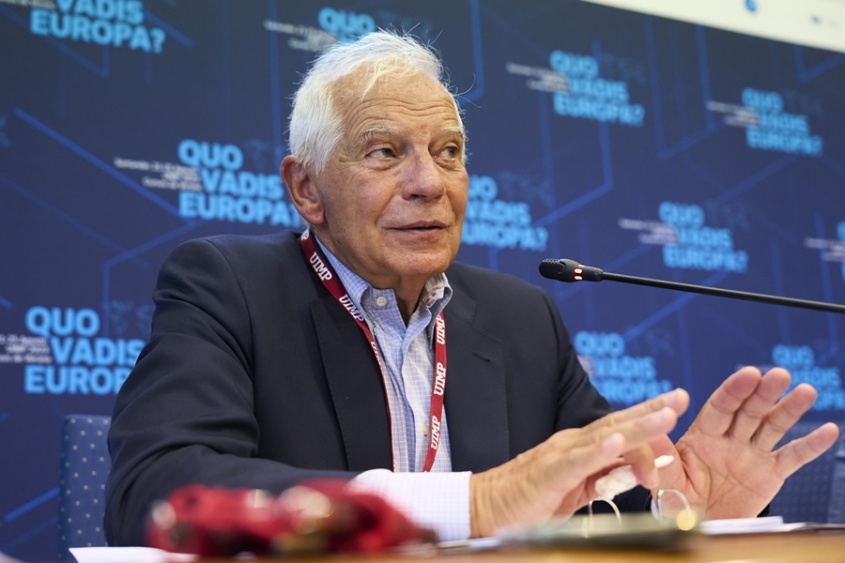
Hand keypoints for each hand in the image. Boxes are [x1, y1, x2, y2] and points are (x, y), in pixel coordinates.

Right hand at [469, 388, 689, 536]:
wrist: (484, 507)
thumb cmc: (528, 500)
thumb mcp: (575, 490)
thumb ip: (603, 478)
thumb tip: (634, 472)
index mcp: (580, 448)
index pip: (620, 430)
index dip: (648, 421)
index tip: (675, 412)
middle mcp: (572, 444)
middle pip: (618, 423)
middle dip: (652, 411)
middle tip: (681, 397)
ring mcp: (560, 456)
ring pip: (605, 437)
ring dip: (637, 426)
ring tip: (665, 416)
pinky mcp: (549, 474)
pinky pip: (577, 462)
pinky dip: (598, 451)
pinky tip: (617, 443)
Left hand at [654, 366, 839, 518]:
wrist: (698, 525)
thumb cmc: (677, 500)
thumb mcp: (665, 480)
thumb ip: (661, 458)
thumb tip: (650, 433)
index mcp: (702, 435)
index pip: (720, 407)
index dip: (734, 390)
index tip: (748, 375)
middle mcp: (729, 439)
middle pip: (749, 410)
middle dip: (764, 393)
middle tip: (779, 374)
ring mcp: (751, 454)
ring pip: (772, 426)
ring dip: (789, 409)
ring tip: (806, 391)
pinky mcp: (770, 474)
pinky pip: (792, 457)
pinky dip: (810, 445)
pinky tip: (828, 430)